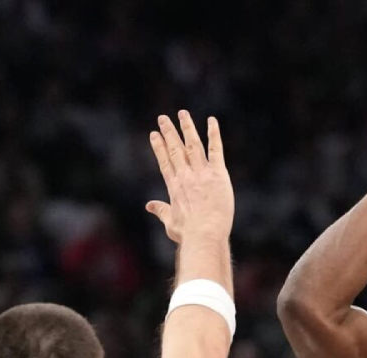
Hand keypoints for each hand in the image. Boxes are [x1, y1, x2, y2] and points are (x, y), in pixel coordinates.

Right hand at [146, 110, 233, 243]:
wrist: (205, 235)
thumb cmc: (188, 233)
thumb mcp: (170, 222)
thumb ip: (160, 211)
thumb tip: (149, 206)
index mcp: (174, 186)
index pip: (165, 161)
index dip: (159, 146)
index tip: (154, 134)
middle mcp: (185, 176)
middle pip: (175, 149)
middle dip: (169, 132)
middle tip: (163, 117)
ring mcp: (201, 173)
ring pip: (193, 144)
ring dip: (187, 127)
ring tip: (182, 113)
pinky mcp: (218, 174)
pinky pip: (215, 149)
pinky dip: (214, 134)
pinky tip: (211, 121)